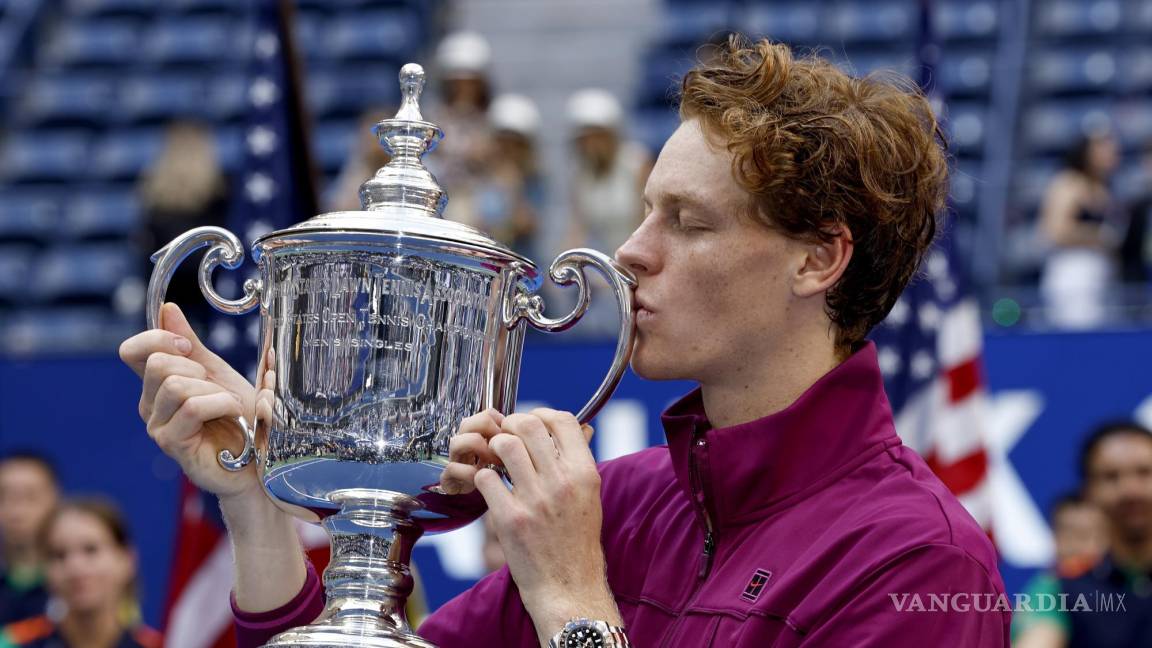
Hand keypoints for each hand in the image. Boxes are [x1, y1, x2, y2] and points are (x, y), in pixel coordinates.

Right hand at [119, 302, 260, 501]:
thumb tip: (167, 309)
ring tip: (229, 406)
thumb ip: (191, 346)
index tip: (188, 347)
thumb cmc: (240, 418)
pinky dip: (220, 404)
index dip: (158, 338)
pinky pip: (191, 408)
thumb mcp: (217, 374)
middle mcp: (150, 405)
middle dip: (197, 368)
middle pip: (158, 364)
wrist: (259, 458)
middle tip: (217, 388)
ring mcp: (158, 427)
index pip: (132, 351)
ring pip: (175, 385)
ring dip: (214, 390)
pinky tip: (232, 415)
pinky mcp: (173, 445)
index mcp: (157, 384)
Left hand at [470, 408, 621, 644]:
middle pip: (528, 425)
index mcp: (585, 474)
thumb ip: (579, 462)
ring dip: (495, 449)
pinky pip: (486, 478)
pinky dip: (484, 479)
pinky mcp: (510, 519)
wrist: (568, 589)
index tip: (532, 422)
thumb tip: (579, 428)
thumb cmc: (578, 544)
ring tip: (497, 462)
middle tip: (507, 438)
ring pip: (504, 446)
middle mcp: (562, 482)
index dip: (542, 414)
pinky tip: (492, 488)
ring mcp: (535, 500)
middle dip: (512, 426)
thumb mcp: (590, 497)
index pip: (563, 420)